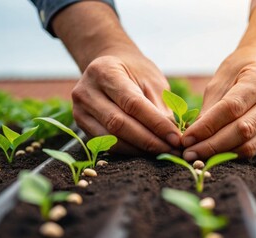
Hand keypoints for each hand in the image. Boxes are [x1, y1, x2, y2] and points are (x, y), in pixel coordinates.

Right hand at [51, 2, 181, 154]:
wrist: (110, 65)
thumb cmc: (135, 71)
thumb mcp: (152, 80)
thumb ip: (160, 107)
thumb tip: (173, 137)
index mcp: (105, 71)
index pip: (132, 104)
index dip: (156, 124)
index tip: (176, 138)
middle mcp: (86, 91)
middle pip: (118, 123)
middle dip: (149, 141)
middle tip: (172, 150)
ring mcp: (80, 109)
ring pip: (111, 138)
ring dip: (139, 150)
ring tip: (163, 153)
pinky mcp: (81, 124)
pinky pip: (106, 143)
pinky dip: (128, 150)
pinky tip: (146, 152)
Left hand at [181, 46, 255, 159]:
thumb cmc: (240, 68)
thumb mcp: (220, 79)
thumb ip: (210, 107)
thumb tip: (194, 137)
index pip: (231, 108)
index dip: (207, 126)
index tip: (187, 139)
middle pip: (243, 130)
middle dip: (212, 145)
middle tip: (189, 153)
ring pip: (250, 143)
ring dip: (222, 154)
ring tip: (199, 157)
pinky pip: (255, 147)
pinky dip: (233, 153)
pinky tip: (216, 155)